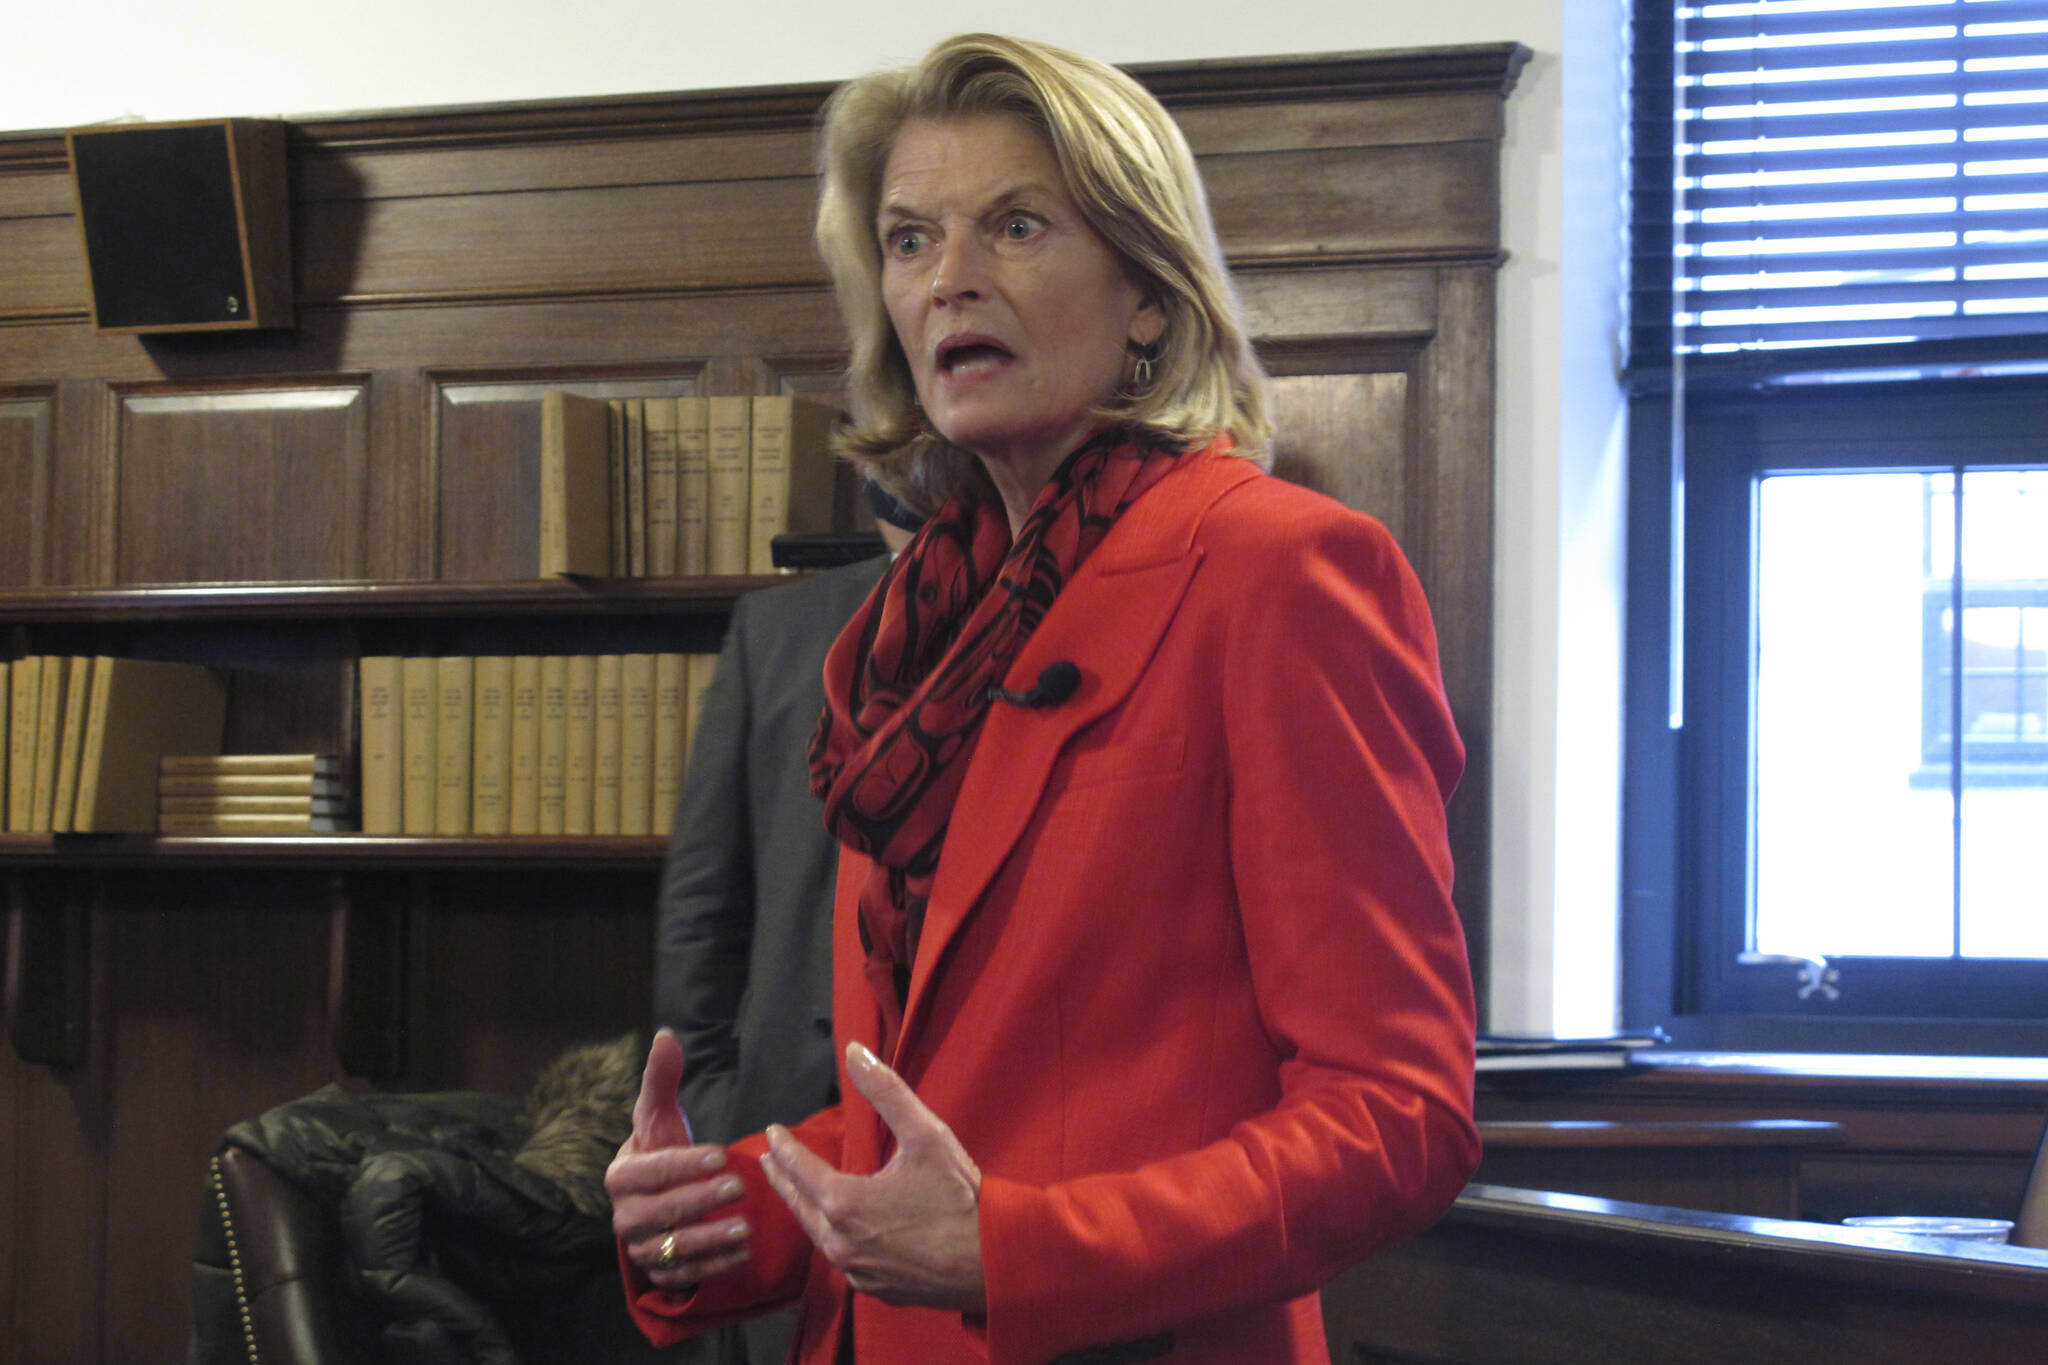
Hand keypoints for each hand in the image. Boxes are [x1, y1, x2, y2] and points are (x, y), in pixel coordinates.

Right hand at [606, 1029, 750, 1290]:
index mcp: (619, 1177)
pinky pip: (684, 1275)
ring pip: (671, 1248)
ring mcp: (640, 1248)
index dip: (684, 1164)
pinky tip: (742, 1253)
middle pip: (659, 1213)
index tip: (722, 1154)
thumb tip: (667, 1035)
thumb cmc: (660, 1149)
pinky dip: (713, 1267)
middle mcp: (624, 1217)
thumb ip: (662, 1078)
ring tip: (745, 1226)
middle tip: (739, 1185)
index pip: (649, 1172)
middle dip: (699, 1200)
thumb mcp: (659, 1115)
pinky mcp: (659, 1274)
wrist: (656, 1197)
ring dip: (709, 1239)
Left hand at [760, 1041, 985, 1311]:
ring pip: (820, 1237)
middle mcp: (840, 1243)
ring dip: (807, 1211)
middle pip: (800, 1206)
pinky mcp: (876, 1290)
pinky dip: (835, 1238)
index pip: (798, 1169)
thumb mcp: (926, 1134)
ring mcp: (857, 1272)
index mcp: (844, 1203)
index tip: (772, 1132)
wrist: (995, 1262)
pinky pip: (845, 1260)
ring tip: (801, 1193)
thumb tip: (854, 1051)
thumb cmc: (960, 1197)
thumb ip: (885, 1091)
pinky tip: (843, 1231)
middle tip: (770, 1162)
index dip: (784, 1148)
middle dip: (783, 1181)